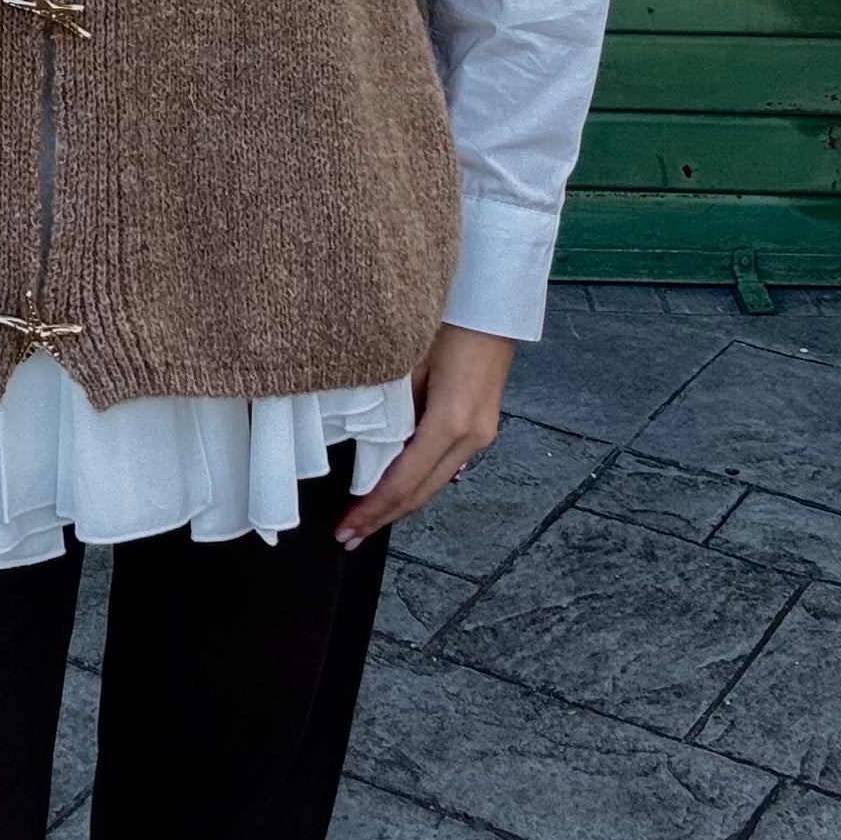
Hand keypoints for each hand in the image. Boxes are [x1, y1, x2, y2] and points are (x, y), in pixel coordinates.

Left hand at [333, 322, 515, 549]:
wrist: (493, 302)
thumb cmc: (448, 320)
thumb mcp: (408, 360)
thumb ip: (391, 404)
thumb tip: (366, 438)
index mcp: (451, 422)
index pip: (405, 481)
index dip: (374, 509)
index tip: (347, 528)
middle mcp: (472, 437)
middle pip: (423, 492)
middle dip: (384, 517)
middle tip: (349, 537)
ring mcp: (482, 434)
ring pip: (435, 481)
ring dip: (400, 502)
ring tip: (366, 518)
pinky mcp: (482, 426)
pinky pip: (444, 463)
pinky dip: (417, 479)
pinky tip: (394, 485)